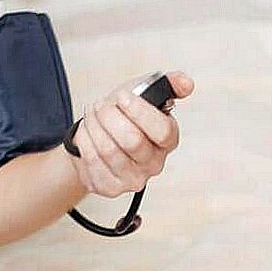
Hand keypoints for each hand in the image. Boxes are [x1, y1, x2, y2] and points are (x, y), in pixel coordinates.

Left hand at [68, 71, 193, 198]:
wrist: (99, 133)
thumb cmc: (124, 114)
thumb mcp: (145, 91)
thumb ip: (169, 84)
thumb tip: (187, 83)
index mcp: (168, 139)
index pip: (162, 131)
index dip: (139, 111)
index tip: (122, 97)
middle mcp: (154, 163)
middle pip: (131, 140)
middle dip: (110, 115)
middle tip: (101, 105)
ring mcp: (133, 179)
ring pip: (108, 149)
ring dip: (94, 125)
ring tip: (93, 115)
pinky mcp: (110, 187)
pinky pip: (91, 160)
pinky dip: (85, 139)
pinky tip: (88, 132)